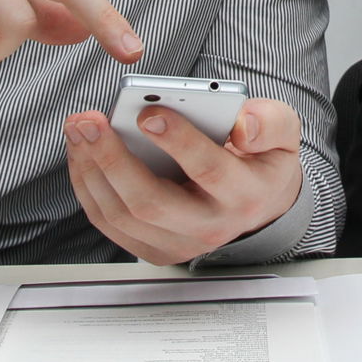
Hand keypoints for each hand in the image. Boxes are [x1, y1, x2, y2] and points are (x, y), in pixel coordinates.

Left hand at [64, 96, 303, 264]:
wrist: (258, 202)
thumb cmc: (261, 158)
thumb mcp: (282, 133)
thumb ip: (269, 123)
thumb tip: (241, 126)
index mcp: (244, 194)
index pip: (207, 170)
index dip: (177, 141)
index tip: (148, 112)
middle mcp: (210, 227)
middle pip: (151, 202)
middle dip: (113, 158)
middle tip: (89, 120)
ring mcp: (179, 244)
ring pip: (122, 215)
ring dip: (91, 170)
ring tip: (78, 128)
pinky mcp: (154, 249)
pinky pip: (109, 222)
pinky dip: (88, 186)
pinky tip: (81, 152)